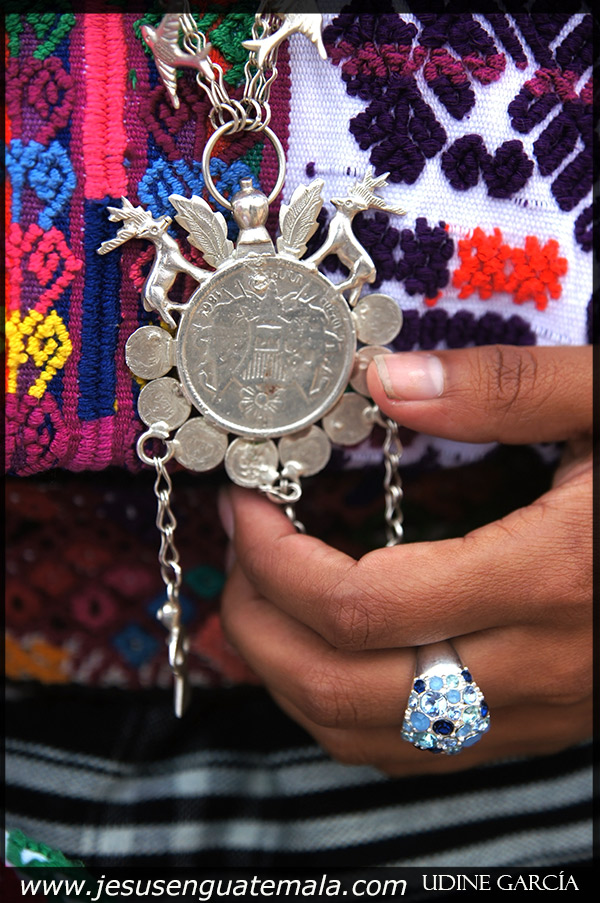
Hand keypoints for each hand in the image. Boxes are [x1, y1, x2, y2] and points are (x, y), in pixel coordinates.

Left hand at [220, 345, 591, 773]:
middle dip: (258, 629)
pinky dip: (345, 712)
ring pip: (371, 738)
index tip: (247, 507)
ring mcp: (538, 710)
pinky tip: (331, 656)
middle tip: (231, 560)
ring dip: (288, 679)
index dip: (277, 562)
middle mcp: (535, 666)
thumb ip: (505, 390)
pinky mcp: (542, 723)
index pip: (361, 606)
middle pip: (344, 690)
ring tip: (258, 606)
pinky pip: (417, 752)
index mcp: (548, 578)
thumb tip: (385, 382)